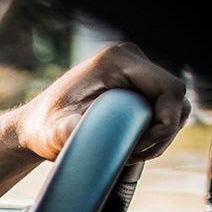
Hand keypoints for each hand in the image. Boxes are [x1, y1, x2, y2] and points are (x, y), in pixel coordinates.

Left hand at [13, 43, 189, 162]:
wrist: (37, 126)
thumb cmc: (44, 128)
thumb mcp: (54, 131)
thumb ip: (66, 130)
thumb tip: (78, 128)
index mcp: (116, 61)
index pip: (168, 89)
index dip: (165, 122)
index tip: (141, 147)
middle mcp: (129, 58)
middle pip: (175, 95)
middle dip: (164, 130)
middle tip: (136, 153)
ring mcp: (134, 69)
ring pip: (172, 102)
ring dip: (162, 131)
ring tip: (134, 151)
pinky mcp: (135, 83)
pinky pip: (162, 105)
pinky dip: (157, 127)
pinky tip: (136, 144)